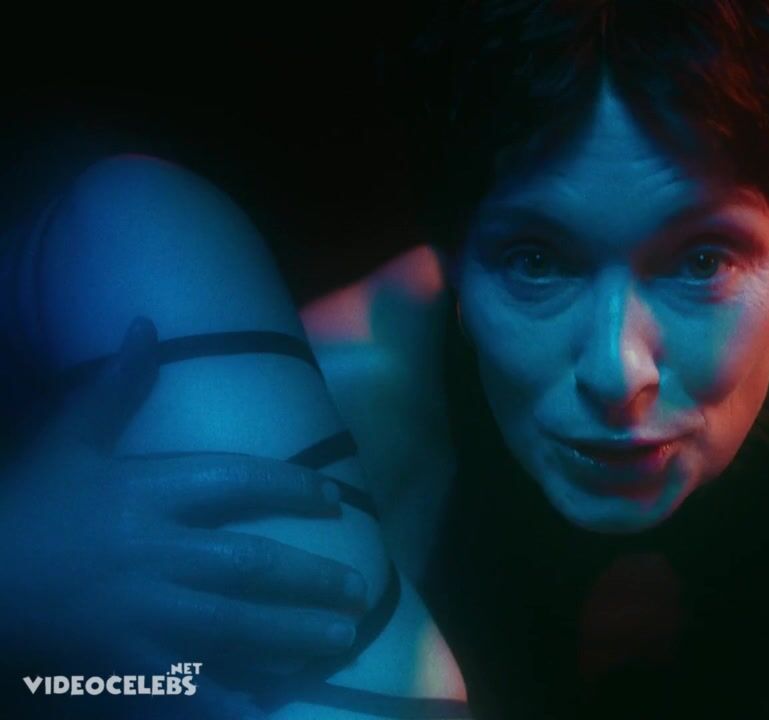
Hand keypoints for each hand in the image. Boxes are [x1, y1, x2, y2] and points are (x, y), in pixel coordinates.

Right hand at [0, 318, 368, 717]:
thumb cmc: (24, 506)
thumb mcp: (67, 440)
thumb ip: (117, 388)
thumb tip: (146, 324)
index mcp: (149, 494)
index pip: (238, 482)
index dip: (292, 489)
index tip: (334, 502)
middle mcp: (157, 553)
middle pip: (250, 565)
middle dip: (310, 577)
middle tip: (359, 588)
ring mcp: (143, 613)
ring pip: (235, 627)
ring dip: (294, 635)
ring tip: (344, 640)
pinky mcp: (125, 662)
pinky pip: (191, 683)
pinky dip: (232, 695)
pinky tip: (273, 700)